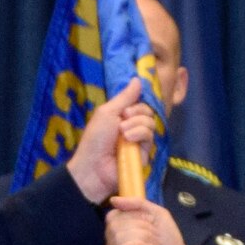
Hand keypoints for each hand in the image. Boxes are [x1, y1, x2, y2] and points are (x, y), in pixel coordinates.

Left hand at [67, 78, 159, 203]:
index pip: (140, 104)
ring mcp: (139, 142)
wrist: (93, 166)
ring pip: (151, 123)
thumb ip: (124, 97)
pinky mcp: (145, 154)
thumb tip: (137, 79)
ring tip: (122, 133)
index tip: (125, 108)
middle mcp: (133, 128)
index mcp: (123, 118)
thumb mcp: (107, 112)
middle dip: (136, 112)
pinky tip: (128, 140)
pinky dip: (140, 134)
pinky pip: (150, 137)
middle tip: (122, 119)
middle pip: (148, 112)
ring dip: (136, 124)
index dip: (136, 103)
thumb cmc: (96, 138)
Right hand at [105, 200, 208, 244]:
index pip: (112, 216)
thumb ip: (137, 203)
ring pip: (118, 238)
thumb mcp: (156, 213)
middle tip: (155, 234)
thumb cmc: (168, 240)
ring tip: (154, 243)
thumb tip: (113, 200)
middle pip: (114, 226)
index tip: (150, 220)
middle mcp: (112, 243)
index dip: (133, 215)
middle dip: (141, 227)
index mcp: (119, 229)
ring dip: (142, 237)